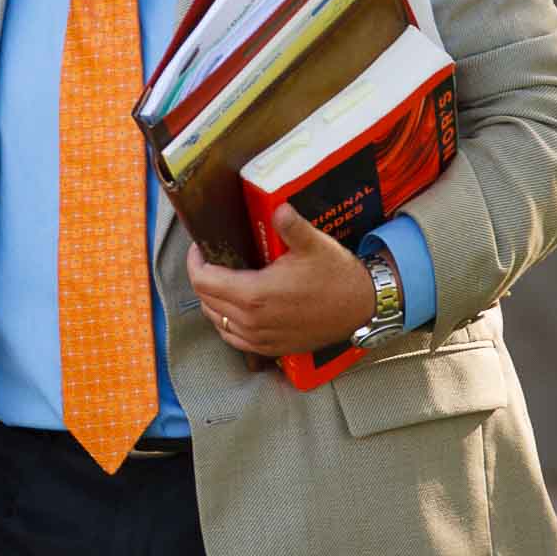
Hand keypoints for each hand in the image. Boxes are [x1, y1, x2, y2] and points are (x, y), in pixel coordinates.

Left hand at [187, 204, 378, 356]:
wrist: (361, 308)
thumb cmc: (336, 275)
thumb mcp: (314, 244)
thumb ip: (290, 225)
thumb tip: (278, 207)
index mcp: (255, 295)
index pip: (203, 281)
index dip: (195, 262)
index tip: (200, 248)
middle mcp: (252, 321)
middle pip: (206, 300)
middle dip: (203, 277)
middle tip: (211, 259)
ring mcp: (260, 338)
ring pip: (217, 320)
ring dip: (212, 300)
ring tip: (221, 280)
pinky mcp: (270, 348)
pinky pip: (233, 338)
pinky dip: (226, 322)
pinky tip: (233, 309)